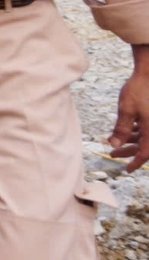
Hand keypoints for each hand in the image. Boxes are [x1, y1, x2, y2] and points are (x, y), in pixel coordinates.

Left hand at [110, 47, 148, 170]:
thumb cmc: (139, 90)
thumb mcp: (126, 110)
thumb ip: (121, 129)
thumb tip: (114, 144)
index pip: (146, 153)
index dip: (136, 162)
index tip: (127, 169)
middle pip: (146, 146)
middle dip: (129, 151)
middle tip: (113, 154)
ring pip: (145, 137)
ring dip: (132, 141)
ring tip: (114, 143)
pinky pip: (146, 128)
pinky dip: (137, 131)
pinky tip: (126, 131)